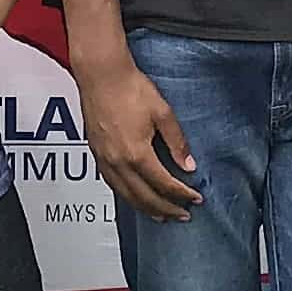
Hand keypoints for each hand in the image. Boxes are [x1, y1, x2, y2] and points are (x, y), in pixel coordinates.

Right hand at [78, 52, 200, 222]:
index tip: (195, 199)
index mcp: (137, 153)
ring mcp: (104, 160)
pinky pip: (113, 185)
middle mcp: (118, 162)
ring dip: (145, 208)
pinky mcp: (96, 154)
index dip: (182, 194)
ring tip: (160, 216)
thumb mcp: (163, 113)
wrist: (101, 75)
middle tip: (182, 215)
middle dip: (166, 209)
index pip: (164, 184)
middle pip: (144, 197)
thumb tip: (188, 165)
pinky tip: (135, 197)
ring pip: (126, 195)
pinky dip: (127, 196)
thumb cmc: (130, 88)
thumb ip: (177, 142)